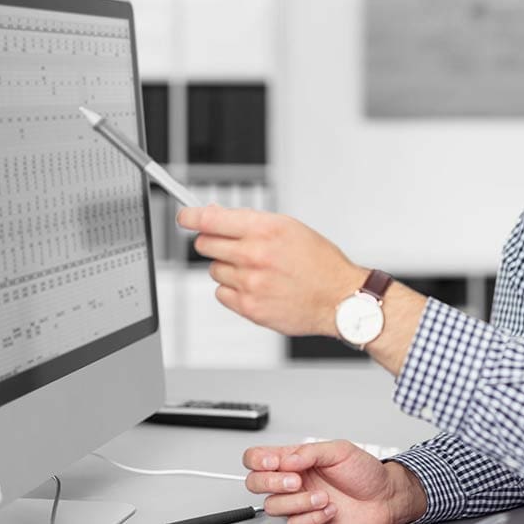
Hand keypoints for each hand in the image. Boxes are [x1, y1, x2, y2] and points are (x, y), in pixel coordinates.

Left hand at [176, 206, 366, 336]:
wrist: (339, 298)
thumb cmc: (319, 263)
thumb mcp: (290, 228)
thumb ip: (251, 221)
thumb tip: (215, 216)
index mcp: (265, 229)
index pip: (211, 219)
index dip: (191, 216)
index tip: (184, 216)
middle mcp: (255, 255)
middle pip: (205, 244)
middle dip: (212, 242)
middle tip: (229, 245)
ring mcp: (250, 282)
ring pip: (214, 270)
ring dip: (228, 268)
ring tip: (256, 270)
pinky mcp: (249, 307)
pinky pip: (221, 294)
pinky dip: (233, 290)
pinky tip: (255, 287)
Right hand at [242, 440, 427, 523]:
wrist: (384, 499)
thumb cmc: (366, 473)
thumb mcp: (340, 451)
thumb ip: (310, 451)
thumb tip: (287, 459)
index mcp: (296, 459)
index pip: (258, 457)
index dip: (258, 459)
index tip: (276, 462)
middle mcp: (293, 481)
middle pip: (255, 483)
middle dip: (272, 482)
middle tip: (296, 480)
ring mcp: (298, 503)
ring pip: (274, 506)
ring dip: (299, 501)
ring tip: (323, 496)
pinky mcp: (307, 522)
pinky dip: (312, 517)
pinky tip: (328, 509)